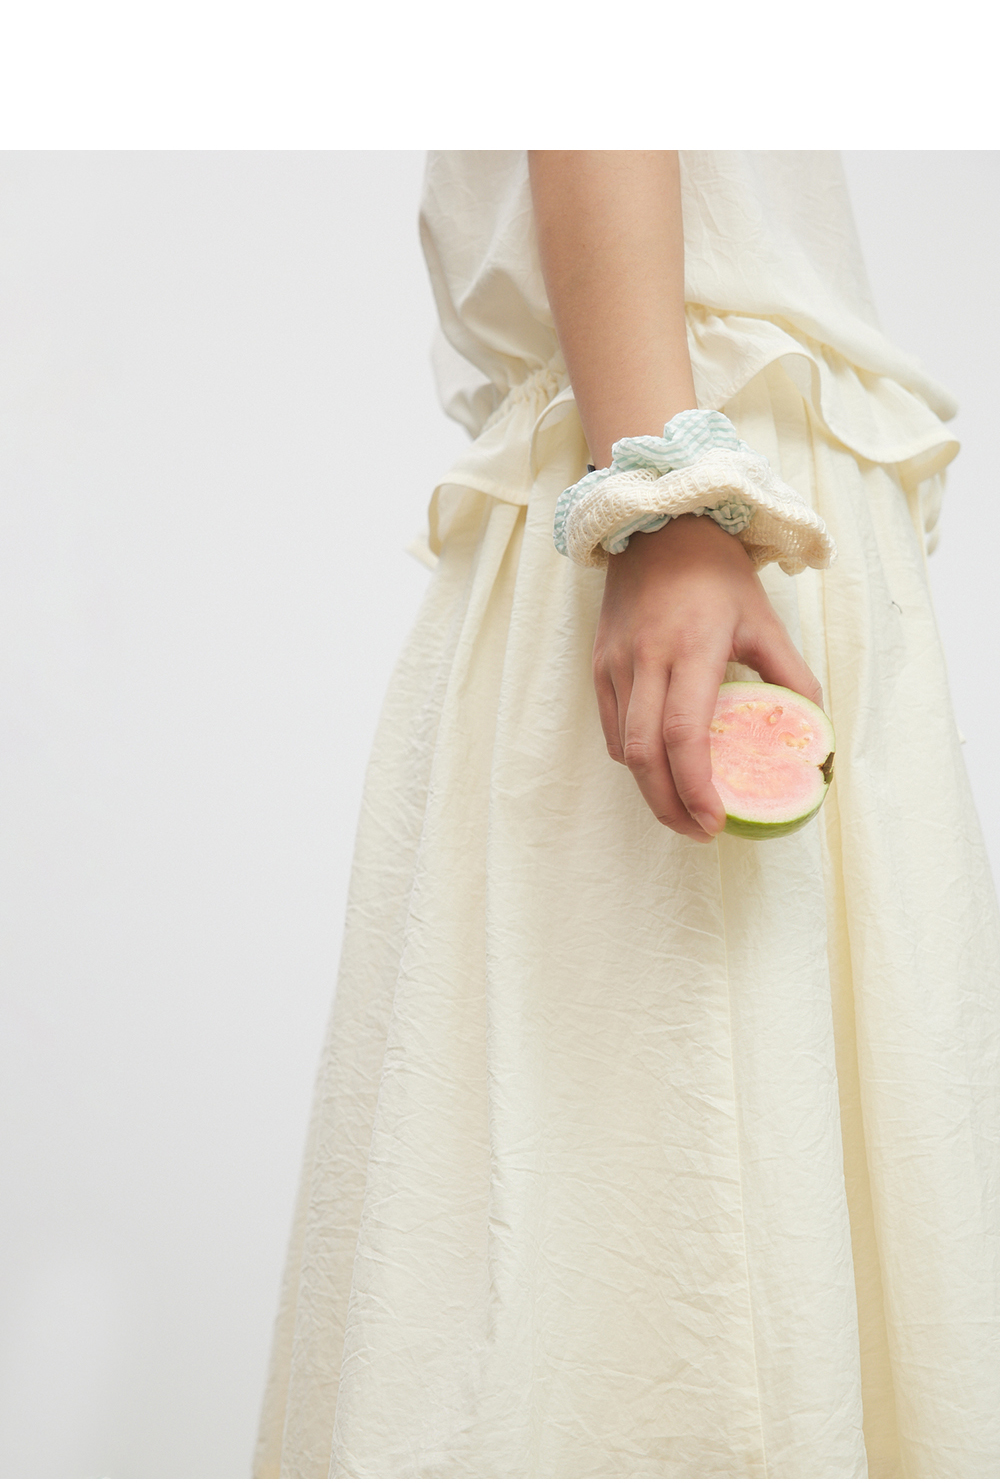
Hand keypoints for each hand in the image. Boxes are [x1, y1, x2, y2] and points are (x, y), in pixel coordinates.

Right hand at [592, 513, 822, 841]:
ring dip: (650, 790)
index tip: (715, 821)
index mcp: (691, 648)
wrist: (658, 526)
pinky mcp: (599, 664)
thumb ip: (791, 677)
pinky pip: (612, 729)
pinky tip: (660, 770)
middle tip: (699, 832)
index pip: (682, 734)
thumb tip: (812, 734)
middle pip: (644, 755)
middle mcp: (645, 659)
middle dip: (669, 807)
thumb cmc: (716, 573)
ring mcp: (615, 663)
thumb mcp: (764, 620)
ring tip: (683, 811)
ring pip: (623, 748)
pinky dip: (634, 760)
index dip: (696, 786)